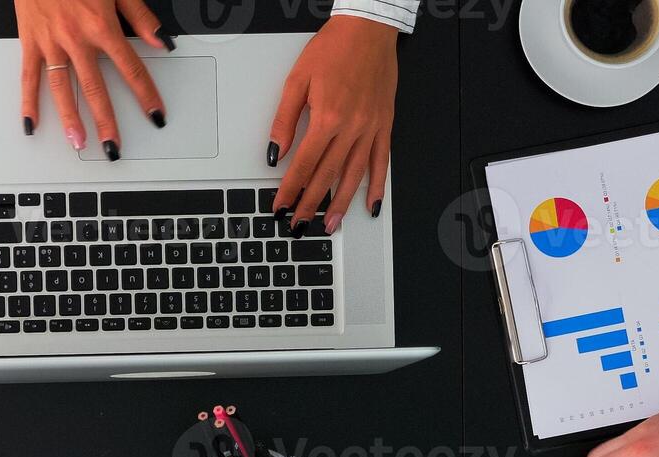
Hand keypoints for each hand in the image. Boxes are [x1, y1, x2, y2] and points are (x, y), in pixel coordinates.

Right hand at [15, 0, 171, 155]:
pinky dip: (28, 102)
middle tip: (113, 147)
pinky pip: (29, 76)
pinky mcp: (29, 40)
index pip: (131, 68)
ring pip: (62, 88)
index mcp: (102, 25)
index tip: (155, 115)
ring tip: (79, 143)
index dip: (146, 94)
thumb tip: (162, 40)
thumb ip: (140, 15)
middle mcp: (77, 38)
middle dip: (107, 121)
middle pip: (95, 88)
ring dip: (71, 120)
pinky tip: (32, 123)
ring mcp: (51, 42)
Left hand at [269, 16, 398, 236]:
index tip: (280, 206)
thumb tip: (274, 151)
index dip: (290, 190)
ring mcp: (371, 128)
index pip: (303, 165)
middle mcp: (351, 127)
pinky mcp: (384, 125)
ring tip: (330, 225)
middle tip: (299, 225)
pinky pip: (381, 162)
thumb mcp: (297, 81)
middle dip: (310, 204)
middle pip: (327, 176)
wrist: (368, 29)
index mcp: (327, 117)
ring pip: (353, 176)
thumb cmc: (334, 48)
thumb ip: (284, 120)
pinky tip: (370, 205)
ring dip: (340, 204)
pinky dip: (376, 186)